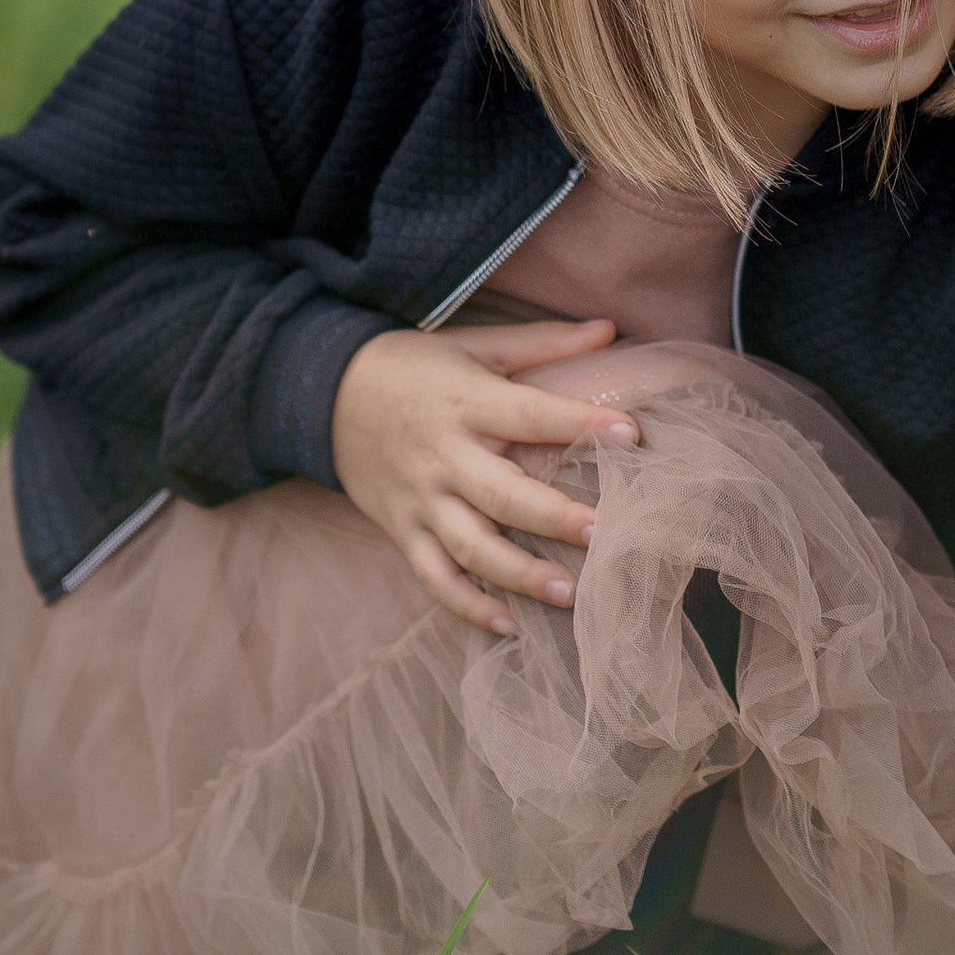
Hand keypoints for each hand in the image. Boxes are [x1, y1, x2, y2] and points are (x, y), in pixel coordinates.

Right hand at [331, 316, 639, 640]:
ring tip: (570, 595)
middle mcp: (444, 457)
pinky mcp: (402, 531)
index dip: (579, 423)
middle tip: (603, 535)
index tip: (632, 435)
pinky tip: (508, 625)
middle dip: (553, 518)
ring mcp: (421, 501)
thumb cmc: (413, 367)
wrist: (321, 394)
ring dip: (519, 575)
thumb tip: (610, 329)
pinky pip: (434, 577)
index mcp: (467, 403)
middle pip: (502, 495)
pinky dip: (468, 605)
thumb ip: (543, 342)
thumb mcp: (474, 344)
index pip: (530, 415)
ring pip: (470, 547)